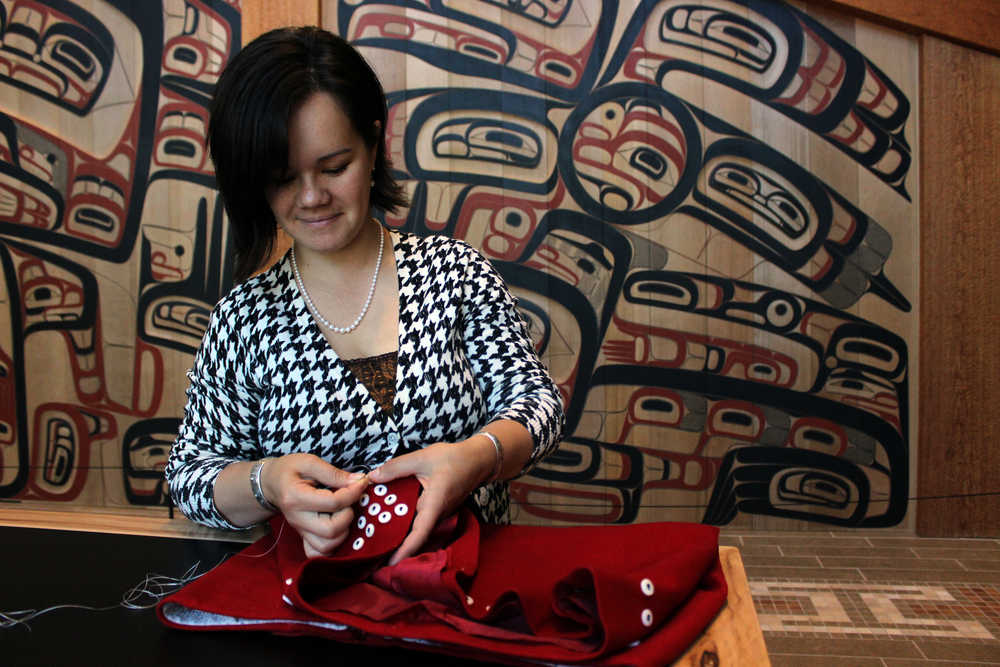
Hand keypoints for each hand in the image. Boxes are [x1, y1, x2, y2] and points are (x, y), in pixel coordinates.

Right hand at [262, 453, 369, 557]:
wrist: (270, 484)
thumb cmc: (288, 470)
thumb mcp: (309, 462)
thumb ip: (334, 473)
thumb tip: (358, 481)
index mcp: (296, 498)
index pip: (332, 503)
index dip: (353, 493)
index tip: (361, 482)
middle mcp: (297, 519)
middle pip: (331, 530)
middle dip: (348, 515)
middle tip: (350, 500)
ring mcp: (300, 531)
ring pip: (326, 546)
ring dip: (343, 531)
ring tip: (344, 513)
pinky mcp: (304, 537)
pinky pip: (318, 553)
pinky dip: (332, 546)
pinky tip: (338, 529)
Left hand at [367, 437, 494, 564]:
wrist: (478, 460)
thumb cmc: (454, 459)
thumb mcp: (422, 458)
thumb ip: (396, 467)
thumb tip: (373, 477)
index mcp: (434, 505)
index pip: (419, 534)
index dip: (404, 551)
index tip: (389, 564)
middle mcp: (437, 514)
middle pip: (414, 535)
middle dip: (394, 545)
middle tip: (372, 551)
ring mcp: (437, 513)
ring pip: (416, 527)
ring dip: (398, 532)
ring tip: (374, 537)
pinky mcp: (436, 509)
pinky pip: (418, 518)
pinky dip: (404, 520)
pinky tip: (388, 515)